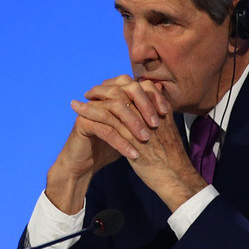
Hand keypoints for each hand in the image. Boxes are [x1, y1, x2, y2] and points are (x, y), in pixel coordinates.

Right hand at [46, 75, 170, 213]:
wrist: (86, 164)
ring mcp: (89, 108)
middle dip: (142, 106)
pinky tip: (132, 154)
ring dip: (132, 124)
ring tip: (145, 140)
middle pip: (122, 91)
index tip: (165, 113)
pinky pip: (105, 129)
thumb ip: (143, 110)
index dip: (150, 96)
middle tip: (156, 125)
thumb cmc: (111, 144)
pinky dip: (121, 142)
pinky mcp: (82, 122)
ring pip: (114, 108)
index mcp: (111, 94)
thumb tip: (160, 89)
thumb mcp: (131, 128)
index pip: (132, 84)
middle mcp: (99, 97)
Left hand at [68, 76, 206, 212]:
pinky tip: (79, 114)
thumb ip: (157, 118)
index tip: (106, 88)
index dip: (120, 85)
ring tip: (76, 104)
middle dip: (104, 89)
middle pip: (124, 91)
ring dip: (92, 101)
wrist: (174, 177)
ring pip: (113, 105)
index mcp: (159, 110)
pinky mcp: (131, 139)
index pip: (138, 87)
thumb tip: (147, 111)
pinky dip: (91, 114)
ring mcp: (141, 125)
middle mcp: (150, 113)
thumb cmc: (171, 159)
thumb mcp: (166, 133)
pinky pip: (107, 121)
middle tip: (89, 92)